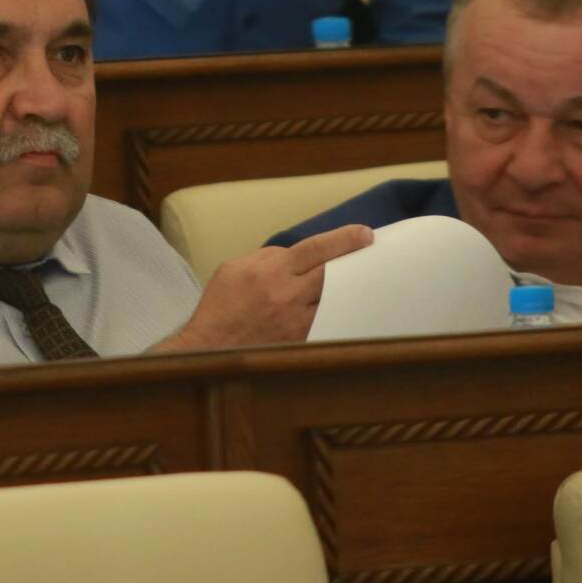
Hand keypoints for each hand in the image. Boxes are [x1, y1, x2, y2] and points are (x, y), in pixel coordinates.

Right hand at [157, 223, 373, 352]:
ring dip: (351, 287)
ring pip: (336, 299)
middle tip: (373, 251)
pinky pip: (327, 322)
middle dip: (356, 258)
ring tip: (365, 279)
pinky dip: (337, 312)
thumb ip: (268, 257)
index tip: (364, 234)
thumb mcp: (234, 268)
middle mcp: (287, 295)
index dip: (344, 239)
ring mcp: (296, 321)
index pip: (316, 248)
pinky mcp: (300, 341)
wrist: (208, 348)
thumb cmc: (220, 307)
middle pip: (333, 272)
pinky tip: (348, 307)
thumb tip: (296, 255)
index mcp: (271, 271)